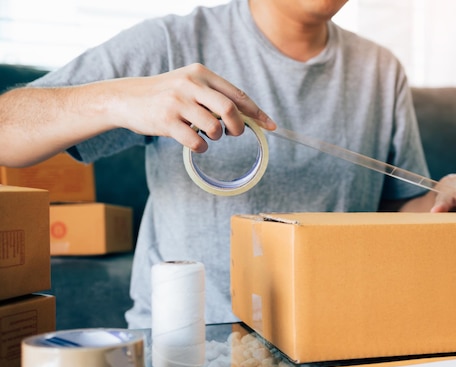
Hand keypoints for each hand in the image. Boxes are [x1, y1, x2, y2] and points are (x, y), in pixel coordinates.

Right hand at [110, 63, 275, 151]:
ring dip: (217, 136)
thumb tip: (248, 115)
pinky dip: (202, 147)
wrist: (127, 98)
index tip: (270, 125)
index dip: (256, 112)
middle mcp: (190, 84)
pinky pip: (196, 141)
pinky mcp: (166, 121)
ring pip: (214, 127)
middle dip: (239, 126)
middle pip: (230, 108)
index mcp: (201, 73)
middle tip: (234, 134)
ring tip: (209, 135)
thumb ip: (214, 95)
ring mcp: (177, 102)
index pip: (237, 94)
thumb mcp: (189, 84)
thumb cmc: (166, 95)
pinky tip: (197, 143)